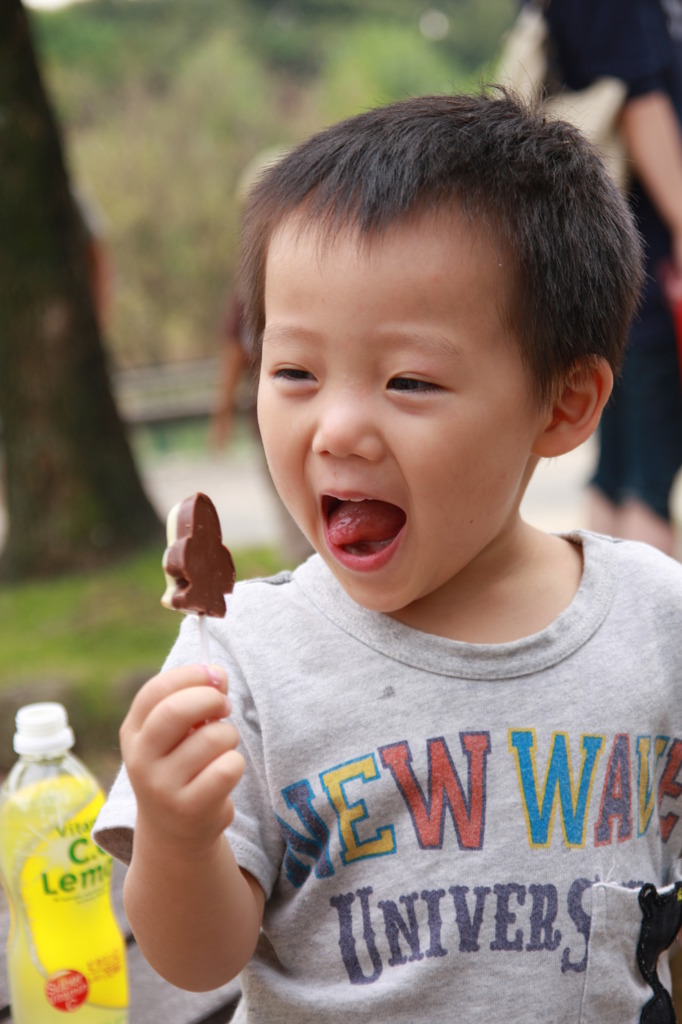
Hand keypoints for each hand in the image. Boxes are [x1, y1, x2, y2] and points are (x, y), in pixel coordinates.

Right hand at [120, 663, 244, 850]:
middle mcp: (140, 759)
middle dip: (211, 699)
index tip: (215, 677)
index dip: (192, 675)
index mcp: (133, 732)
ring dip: (229, 735)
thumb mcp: (175, 733)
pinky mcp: (189, 809)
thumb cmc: (181, 765)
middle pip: (177, 711)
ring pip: (213, 738)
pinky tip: (226, 772)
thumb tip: (218, 674)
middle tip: (225, 707)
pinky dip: (236, 763)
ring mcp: (162, 787)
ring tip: (223, 747)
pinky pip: (228, 768)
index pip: (156, 690)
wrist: (175, 830)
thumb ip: (193, 698)